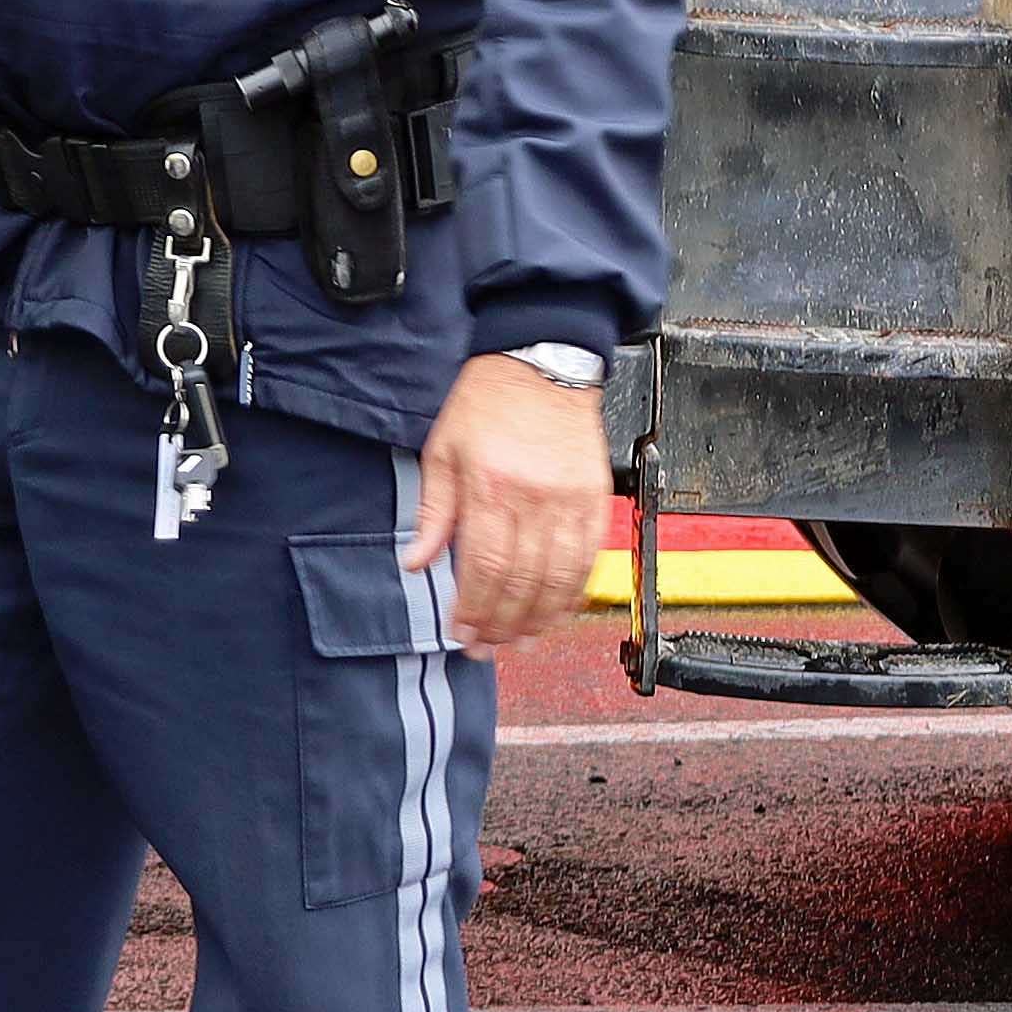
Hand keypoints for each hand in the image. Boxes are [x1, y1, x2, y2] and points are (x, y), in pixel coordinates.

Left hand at [408, 353, 613, 654]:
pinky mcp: (594, 501)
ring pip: (559, 580)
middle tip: (486, 647)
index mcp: (490, 486)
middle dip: (502, 624)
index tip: (461, 632)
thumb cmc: (487, 403)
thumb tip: (416, 562)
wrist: (541, 365)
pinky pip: (588, 560)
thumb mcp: (442, 451)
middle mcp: (534, 499)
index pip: (484, 567)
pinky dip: (572, 593)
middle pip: (522, 582)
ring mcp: (569, 502)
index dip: (474, 609)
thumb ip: (434, 513)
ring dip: (539, 619)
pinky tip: (556, 612)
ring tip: (520, 641)